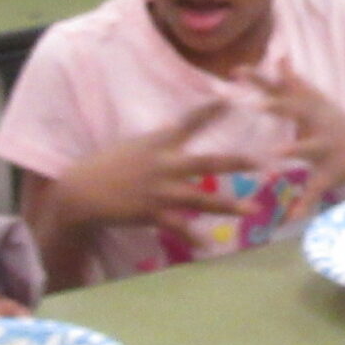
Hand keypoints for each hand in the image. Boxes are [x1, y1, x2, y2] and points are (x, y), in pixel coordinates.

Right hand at [53, 102, 254, 236]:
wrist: (81, 191)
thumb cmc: (108, 165)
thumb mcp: (136, 145)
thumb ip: (162, 142)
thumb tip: (180, 131)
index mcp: (159, 143)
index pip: (189, 122)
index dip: (211, 110)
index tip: (232, 99)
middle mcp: (164, 165)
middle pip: (207, 162)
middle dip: (236, 162)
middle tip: (262, 161)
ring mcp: (160, 191)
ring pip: (201, 198)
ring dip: (229, 205)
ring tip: (254, 210)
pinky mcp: (152, 213)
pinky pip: (179, 227)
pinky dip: (194, 236)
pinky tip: (209, 245)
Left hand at [243, 61, 344, 199]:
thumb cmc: (336, 126)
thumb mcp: (317, 101)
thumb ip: (294, 81)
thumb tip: (280, 56)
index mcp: (310, 108)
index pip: (280, 88)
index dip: (258, 79)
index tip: (235, 71)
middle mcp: (318, 123)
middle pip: (297, 110)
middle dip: (278, 106)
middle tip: (254, 104)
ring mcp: (327, 147)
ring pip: (310, 147)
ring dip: (294, 149)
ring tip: (276, 153)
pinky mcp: (335, 172)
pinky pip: (317, 189)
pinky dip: (304, 203)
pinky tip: (290, 217)